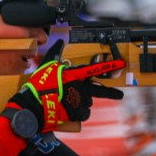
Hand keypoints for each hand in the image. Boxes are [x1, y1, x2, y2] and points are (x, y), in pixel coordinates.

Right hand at [9, 40, 124, 132]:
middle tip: (120, 95)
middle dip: (112, 93)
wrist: (34, 106)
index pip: (95, 69)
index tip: (121, 64)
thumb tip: (59, 41)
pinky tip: (69, 112)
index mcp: (75, 75)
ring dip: (81, 104)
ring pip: (88, 103)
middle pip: (100, 91)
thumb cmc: (39, 85)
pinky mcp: (78, 113)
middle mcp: (81, 87)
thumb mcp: (46, 65)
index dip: (109, 66)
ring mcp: (81, 101)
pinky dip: (78, 114)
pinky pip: (84, 114)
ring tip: (67, 104)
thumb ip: (55, 53)